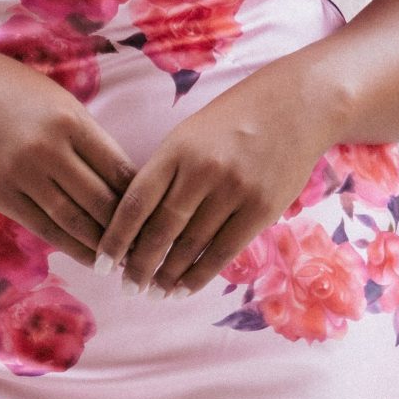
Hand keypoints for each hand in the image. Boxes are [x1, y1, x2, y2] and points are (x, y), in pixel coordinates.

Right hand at [0, 48, 133, 267]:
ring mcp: (23, 175)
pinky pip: (45, 228)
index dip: (140, 198)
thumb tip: (125, 184)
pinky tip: (89, 257)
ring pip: (75, 221)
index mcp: (72, 122)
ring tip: (122, 260)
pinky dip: (71, 246)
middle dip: (127, 229)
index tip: (155, 215)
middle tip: (146, 246)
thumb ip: (90, 141)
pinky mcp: (2, 195)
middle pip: (101, 201)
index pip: (119, 170)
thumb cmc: (17, 93)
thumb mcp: (62, 104)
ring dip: (102, 245)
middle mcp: (49, 150)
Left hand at [94, 68, 335, 291]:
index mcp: (176, 150)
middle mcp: (203, 170)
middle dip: (140, 265)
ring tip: (155, 293)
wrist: (297, 106)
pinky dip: (200, 274)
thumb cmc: (234, 121)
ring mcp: (235, 191)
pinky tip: (184, 288)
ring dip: (168, 275)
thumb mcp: (190, 134)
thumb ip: (165, 174)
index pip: (135, 203)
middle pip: (161, 230)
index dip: (115, 239)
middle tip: (129, 287)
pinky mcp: (262, 209)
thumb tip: (135, 225)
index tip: (102, 263)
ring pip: (191, 246)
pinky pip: (224, 251)